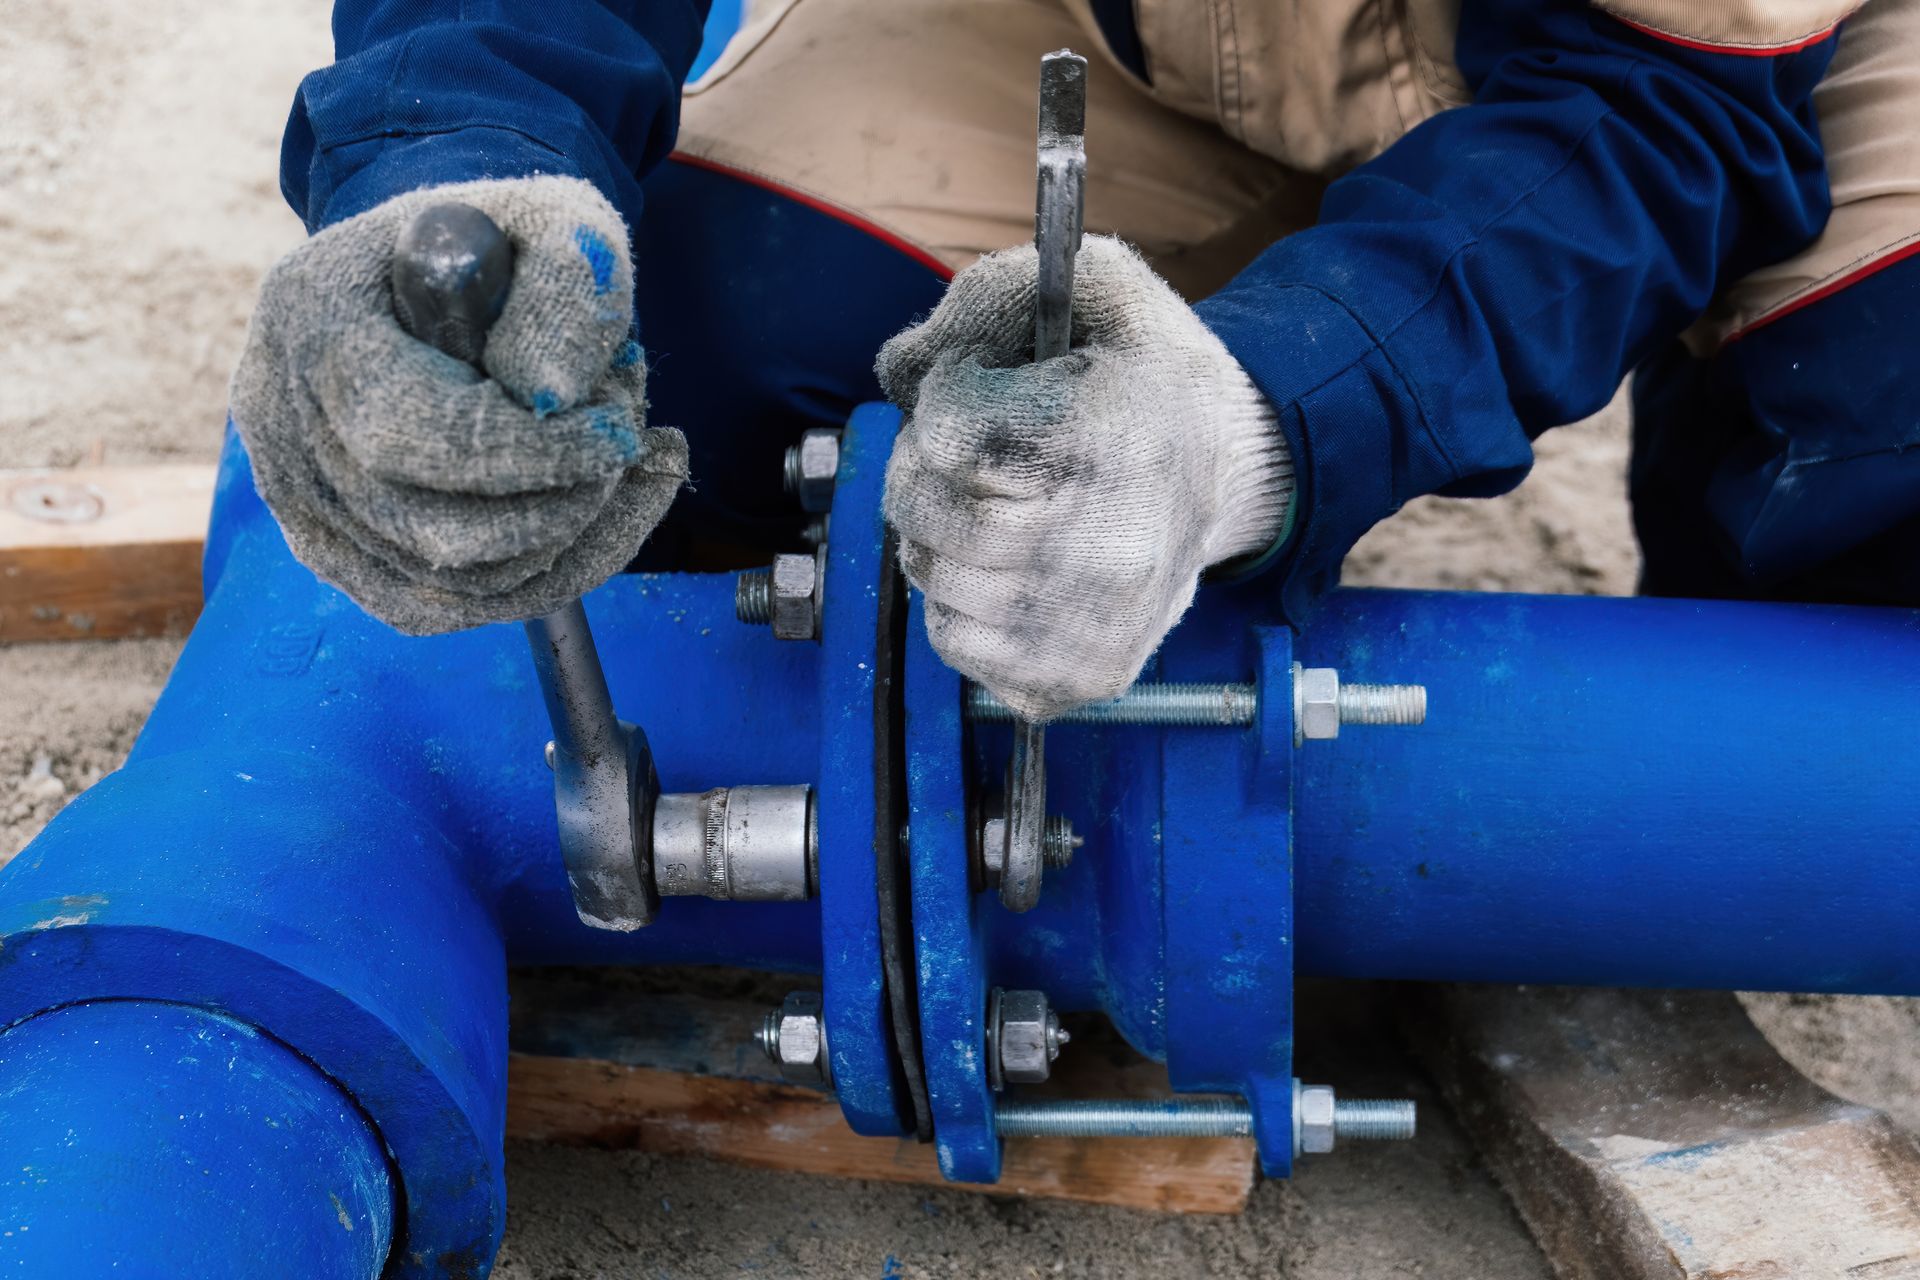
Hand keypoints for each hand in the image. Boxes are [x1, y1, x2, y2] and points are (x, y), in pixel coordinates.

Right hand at [230, 175, 687, 633]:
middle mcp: (281, 419)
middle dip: (562, 499)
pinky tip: (608, 515)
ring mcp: (299, 500)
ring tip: (622, 459)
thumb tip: (551, 396)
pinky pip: (447, 608)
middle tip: (629, 434)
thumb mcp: (555, 218)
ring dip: (570, 538)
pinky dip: (546, 575)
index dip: (528, 453)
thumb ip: (566, 283)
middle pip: (431, 529)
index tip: (620, 435)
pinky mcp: (338, 554)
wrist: (443, 274)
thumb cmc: (502, 244)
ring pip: (451, 585)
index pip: (406, 430)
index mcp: (312, 317)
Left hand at [878, 236, 1292, 720]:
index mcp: (1110, 440)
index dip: (945, 394)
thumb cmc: (1146, 378)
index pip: (948, 432)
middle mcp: (1108, 547)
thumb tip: (898, 373)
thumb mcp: (1096, 288)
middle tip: (957, 453)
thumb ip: (988, 296)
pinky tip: (1006, 562)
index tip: (975, 385)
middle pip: (928, 513)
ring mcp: (1094, 624)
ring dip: (934, 535)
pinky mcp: (1084, 675)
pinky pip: (956, 642)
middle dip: (920, 469)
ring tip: (986, 503)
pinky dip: (958, 598)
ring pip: (933, 579)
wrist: (1231, 473)